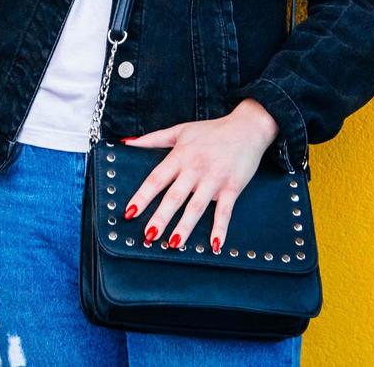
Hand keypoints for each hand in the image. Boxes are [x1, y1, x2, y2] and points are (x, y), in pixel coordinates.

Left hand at [118, 98, 278, 251]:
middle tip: (149, 235)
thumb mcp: (179, 130)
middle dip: (161, 217)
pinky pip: (225, 211)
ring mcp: (214, 179)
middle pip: (174, 196)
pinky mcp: (232, 187)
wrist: (247, 128)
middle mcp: (194, 169)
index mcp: (179, 156)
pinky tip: (215, 244)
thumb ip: (152, 139)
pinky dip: (220, 228)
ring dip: (185, 226)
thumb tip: (126, 143)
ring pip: (196, 206)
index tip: (130, 212)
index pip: (156, 179)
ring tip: (174, 243)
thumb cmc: (211, 130)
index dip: (142, 196)